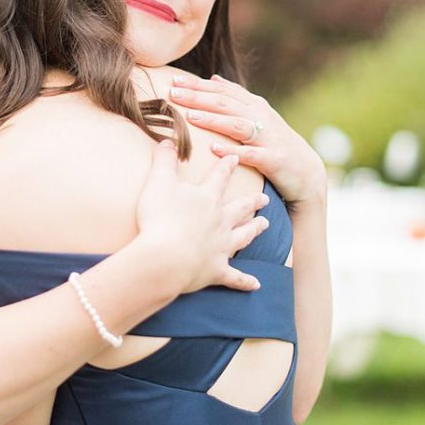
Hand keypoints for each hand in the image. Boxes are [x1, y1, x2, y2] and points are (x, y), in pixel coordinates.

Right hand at [135, 140, 270, 293]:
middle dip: (252, 201)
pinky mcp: (216, 270)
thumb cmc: (160, 217)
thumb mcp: (158, 182)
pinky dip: (245, 281)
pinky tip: (256, 285)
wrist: (165, 257)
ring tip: (266, 224)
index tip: (236, 158)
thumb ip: (163, 160)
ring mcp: (221, 246)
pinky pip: (235, 277)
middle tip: (265, 197)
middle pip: (240, 208)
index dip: (227, 166)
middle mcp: (220, 221)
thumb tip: (167, 139)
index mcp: (207, 198)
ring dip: (255, 230)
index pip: (220, 177)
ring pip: (244, 236)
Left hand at [168, 74, 326, 208]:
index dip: (198, 85)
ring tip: (190, 117)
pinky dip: (233, 151)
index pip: (222, 91)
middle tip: (173, 93)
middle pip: (225, 104)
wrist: (307, 171)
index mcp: (253, 105)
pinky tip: (214, 149)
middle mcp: (260, 117)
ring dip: (213, 120)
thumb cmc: (275, 143)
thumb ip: (236, 97)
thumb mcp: (257, 116)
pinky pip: (251, 154)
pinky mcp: (273, 159)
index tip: (174, 81)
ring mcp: (268, 138)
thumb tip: (214, 79)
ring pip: (237, 125)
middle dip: (198, 97)